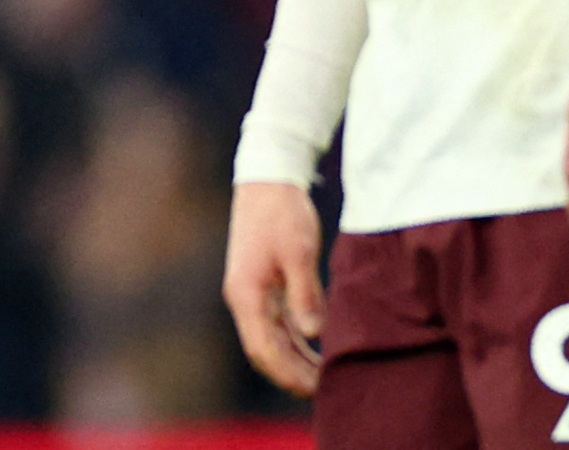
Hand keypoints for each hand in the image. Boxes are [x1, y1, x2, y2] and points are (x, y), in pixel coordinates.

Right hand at [223, 180, 326, 395]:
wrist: (268, 177)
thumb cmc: (283, 212)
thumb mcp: (298, 251)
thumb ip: (305, 293)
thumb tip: (313, 333)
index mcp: (246, 294)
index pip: (263, 349)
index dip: (288, 374)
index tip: (316, 389)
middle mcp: (244, 298)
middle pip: (264, 350)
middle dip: (291, 374)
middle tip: (324, 391)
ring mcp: (251, 292)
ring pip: (270, 339)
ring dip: (293, 360)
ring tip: (323, 378)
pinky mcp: (262, 284)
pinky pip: (276, 324)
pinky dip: (293, 341)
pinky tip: (314, 349)